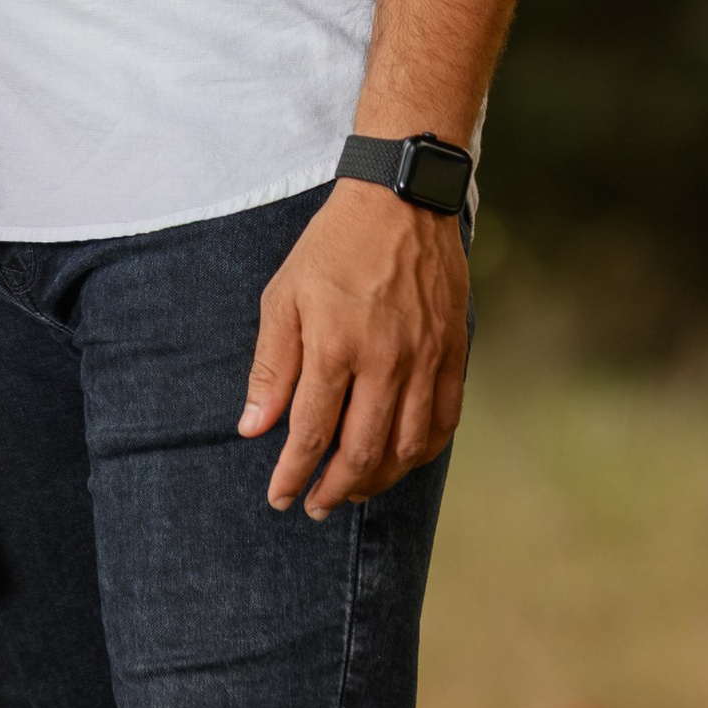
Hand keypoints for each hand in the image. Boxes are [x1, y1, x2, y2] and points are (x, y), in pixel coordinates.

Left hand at [239, 180, 470, 520]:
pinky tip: (402, 462)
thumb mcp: (284, 295)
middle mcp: (384, 361)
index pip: (310, 434)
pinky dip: (423, 453)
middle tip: (315, 506)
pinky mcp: (454, 352)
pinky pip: (444, 423)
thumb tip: (253, 427)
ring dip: (377, 482)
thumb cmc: (332, 246)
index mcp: (334, 347)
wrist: (400, 201)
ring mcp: (425, 359)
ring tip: (352, 490)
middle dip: (333, 489)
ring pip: (406, 449)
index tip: (280, 497)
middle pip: (361, 453)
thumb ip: (271, 365)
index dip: (293, 474)